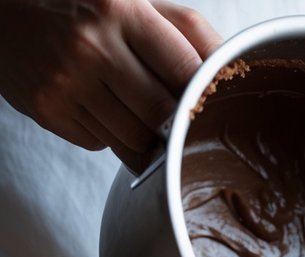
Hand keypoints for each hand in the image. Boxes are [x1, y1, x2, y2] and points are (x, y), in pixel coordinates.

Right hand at [0, 0, 221, 168]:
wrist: (4, 9)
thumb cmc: (80, 4)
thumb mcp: (133, 0)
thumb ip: (185, 30)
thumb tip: (231, 64)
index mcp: (120, 8)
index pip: (184, 71)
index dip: (202, 95)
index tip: (208, 103)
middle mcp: (91, 44)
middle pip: (162, 116)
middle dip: (174, 123)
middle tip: (175, 117)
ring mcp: (66, 81)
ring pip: (135, 141)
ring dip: (145, 137)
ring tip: (136, 110)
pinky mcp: (48, 111)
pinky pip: (101, 144)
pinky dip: (109, 135)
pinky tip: (99, 107)